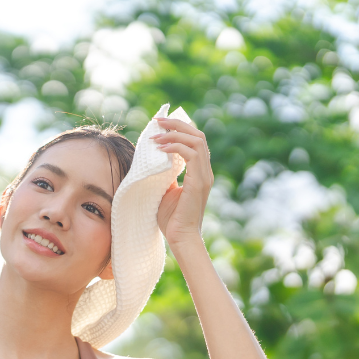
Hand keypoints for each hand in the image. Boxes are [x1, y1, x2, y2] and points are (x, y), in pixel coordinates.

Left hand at [152, 117, 213, 247]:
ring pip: (197, 141)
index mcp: (199, 171)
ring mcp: (204, 176)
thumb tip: (153, 159)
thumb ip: (164, 174)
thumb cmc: (170, 218)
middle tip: (158, 121)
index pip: (194, 141)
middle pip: (198, 135)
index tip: (159, 124)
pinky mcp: (199, 182)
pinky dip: (175, 147)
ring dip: (174, 134)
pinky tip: (160, 148)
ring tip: (156, 135)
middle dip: (177, 124)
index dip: (179, 128)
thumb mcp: (164, 189)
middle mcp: (205, 171)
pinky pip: (191, 154)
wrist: (179, 237)